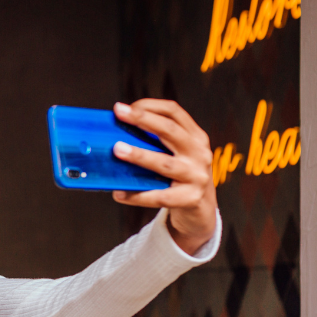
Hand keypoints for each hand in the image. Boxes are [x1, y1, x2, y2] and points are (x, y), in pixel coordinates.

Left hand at [111, 100, 217, 255]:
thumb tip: (115, 137)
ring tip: (117, 150)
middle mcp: (199, 153)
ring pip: (164, 163)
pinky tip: (119, 194)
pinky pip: (159, 196)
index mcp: (195, 137)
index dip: (150, 106)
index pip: (174, 112)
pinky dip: (137, 195)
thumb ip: (155, 145)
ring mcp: (196, 176)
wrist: (201, 209)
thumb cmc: (180, 177)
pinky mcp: (190, 198)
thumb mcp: (177, 155)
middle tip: (120, 114)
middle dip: (144, 119)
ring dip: (139, 155)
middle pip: (171, 131)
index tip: (126, 107)